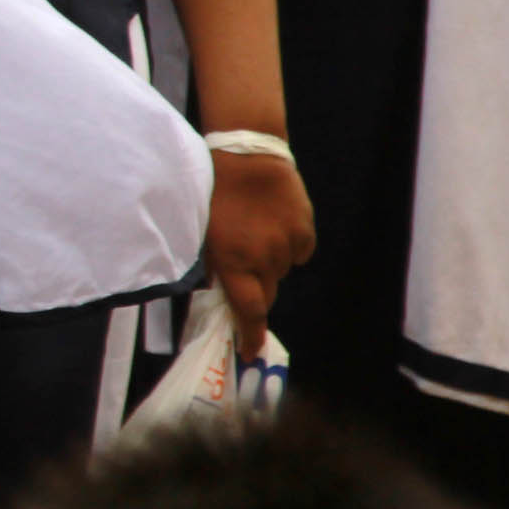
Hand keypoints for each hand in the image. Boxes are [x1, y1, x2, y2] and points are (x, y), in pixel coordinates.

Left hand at [208, 148, 314, 356]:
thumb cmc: (214, 194)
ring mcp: (287, 245)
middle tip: (246, 275)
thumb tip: (221, 290)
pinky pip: (299, 252)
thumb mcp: (203, 233)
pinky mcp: (305, 230)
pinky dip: (290, 246)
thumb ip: (214, 265)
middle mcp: (263, 260)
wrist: (246, 155)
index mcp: (233, 263)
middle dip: (256, 293)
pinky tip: (277, 225)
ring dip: (270, 264)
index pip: (248, 311)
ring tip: (256, 235)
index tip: (250, 352)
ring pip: (282, 272)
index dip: (251, 335)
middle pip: (266, 295)